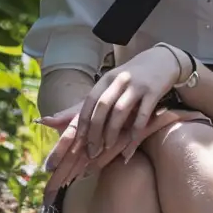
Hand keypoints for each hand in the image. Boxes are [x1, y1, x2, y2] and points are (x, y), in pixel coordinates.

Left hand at [73, 43, 184, 165]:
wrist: (163, 60)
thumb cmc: (132, 77)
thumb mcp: (109, 84)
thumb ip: (89, 101)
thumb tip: (49, 120)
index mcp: (106, 79)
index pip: (89, 102)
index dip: (82, 124)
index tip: (77, 144)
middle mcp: (120, 80)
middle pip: (102, 108)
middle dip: (95, 132)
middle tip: (92, 151)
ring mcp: (137, 85)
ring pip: (120, 111)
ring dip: (112, 133)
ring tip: (108, 148)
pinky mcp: (154, 91)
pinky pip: (143, 115)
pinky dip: (135, 132)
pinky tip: (130, 145)